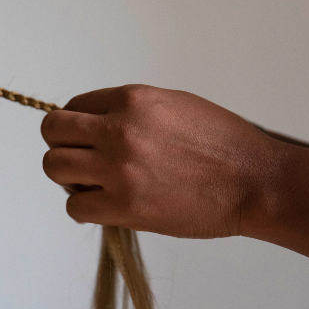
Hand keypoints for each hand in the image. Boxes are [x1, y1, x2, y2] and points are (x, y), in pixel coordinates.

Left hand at [41, 85, 278, 238]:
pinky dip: (83, 208)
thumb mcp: (175, 106)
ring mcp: (119, 168)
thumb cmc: (224, 145)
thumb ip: (133, 112)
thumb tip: (99, 125)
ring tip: (92, 186)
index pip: (74, 106)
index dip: (77, 126)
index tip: (88, 141)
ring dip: (67, 178)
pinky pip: (75, 206)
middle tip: (81, 162)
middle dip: (62, 147)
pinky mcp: (125, 206)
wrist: (255, 181)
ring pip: (54, 167)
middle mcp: (120, 129)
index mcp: (133, 100)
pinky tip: (103, 208)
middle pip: (53, 132)